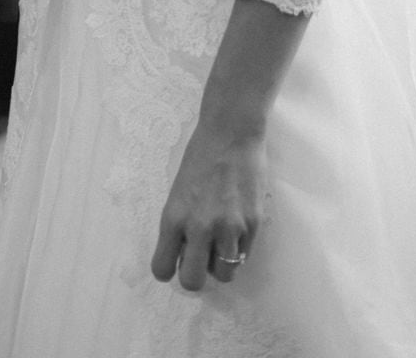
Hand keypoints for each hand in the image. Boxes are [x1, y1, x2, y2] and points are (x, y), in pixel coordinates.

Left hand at [151, 119, 265, 291]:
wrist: (232, 133)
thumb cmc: (201, 156)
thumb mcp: (178, 191)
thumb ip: (180, 224)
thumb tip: (186, 253)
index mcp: (174, 217)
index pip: (162, 268)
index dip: (169, 268)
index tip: (176, 259)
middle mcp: (199, 227)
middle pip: (193, 281)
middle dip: (195, 275)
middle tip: (200, 258)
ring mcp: (229, 228)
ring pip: (224, 275)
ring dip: (221, 263)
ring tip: (221, 242)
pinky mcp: (253, 225)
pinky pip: (244, 256)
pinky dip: (238, 249)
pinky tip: (236, 226)